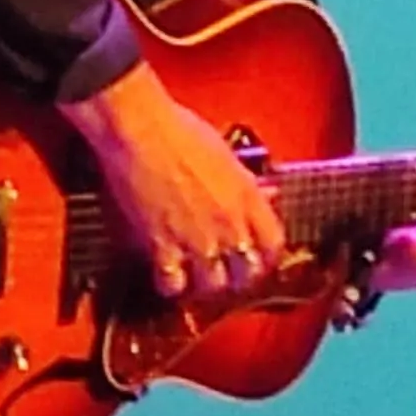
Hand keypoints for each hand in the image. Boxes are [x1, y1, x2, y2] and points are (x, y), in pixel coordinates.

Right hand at [59, 63, 285, 297]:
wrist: (140, 130)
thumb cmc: (179, 130)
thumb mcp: (225, 153)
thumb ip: (247, 182)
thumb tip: (266, 193)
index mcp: (247, 196)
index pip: (274, 244)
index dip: (267, 257)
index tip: (258, 258)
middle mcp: (229, 223)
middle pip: (247, 273)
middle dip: (238, 277)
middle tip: (225, 272)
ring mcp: (198, 238)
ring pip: (213, 285)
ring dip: (204, 283)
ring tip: (194, 276)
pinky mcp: (163, 246)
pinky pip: (173, 284)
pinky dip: (169, 284)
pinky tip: (165, 274)